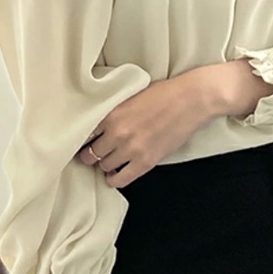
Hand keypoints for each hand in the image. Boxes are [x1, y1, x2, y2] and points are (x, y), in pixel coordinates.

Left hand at [75, 69, 216, 187]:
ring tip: (109, 160)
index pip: (83, 135)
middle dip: (90, 155)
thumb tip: (99, 124)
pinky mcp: (146, 162)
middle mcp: (117, 133)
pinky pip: (120, 180)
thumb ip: (113, 111)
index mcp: (111, 114)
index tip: (82, 142)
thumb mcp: (130, 96)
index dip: (81, 140)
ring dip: (104, 165)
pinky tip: (116, 174)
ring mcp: (131, 149)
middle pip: (90, 154)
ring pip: (103, 167)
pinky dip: (114, 179)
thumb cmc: (164, 93)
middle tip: (93, 154)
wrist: (191, 100)